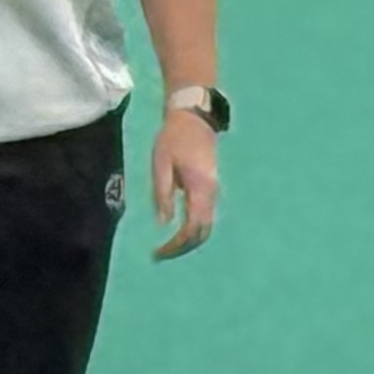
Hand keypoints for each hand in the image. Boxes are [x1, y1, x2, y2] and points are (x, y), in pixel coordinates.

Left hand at [151, 111, 219, 261]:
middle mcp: (211, 194)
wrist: (194, 119)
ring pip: (206, 226)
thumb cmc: (173, 139)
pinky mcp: (210, 188)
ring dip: (189, 240)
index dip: (177, 244)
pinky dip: (193, 229)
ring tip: (167, 247)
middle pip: (203, 232)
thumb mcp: (161, 164)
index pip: (192, 228)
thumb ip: (163, 193)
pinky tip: (177, 231)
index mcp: (199, 188)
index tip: (159, 252)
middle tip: (161, 254)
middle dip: (183, 247)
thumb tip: (163, 223)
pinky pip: (205, 216)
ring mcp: (213, 191)